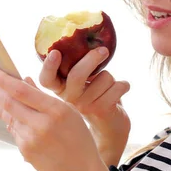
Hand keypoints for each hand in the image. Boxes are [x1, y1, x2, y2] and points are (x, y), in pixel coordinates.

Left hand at [0, 67, 108, 170]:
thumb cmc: (78, 137)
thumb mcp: (68, 111)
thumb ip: (44, 96)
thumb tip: (24, 80)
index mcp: (56, 110)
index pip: (22, 91)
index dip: (5, 80)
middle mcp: (41, 124)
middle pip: (10, 103)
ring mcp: (31, 139)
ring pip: (10, 117)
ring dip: (0, 106)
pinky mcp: (25, 151)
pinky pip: (14, 131)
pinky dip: (10, 121)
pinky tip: (8, 117)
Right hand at [39, 48, 130, 166]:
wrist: (110, 128)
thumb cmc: (95, 98)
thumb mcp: (82, 85)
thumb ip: (78, 68)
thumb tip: (85, 43)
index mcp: (60, 89)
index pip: (46, 79)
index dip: (49, 66)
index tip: (56, 52)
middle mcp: (69, 99)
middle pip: (77, 75)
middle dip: (92, 59)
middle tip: (103, 50)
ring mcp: (84, 106)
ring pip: (104, 77)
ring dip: (112, 79)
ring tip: (108, 89)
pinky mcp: (102, 110)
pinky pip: (118, 86)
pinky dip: (123, 85)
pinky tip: (118, 94)